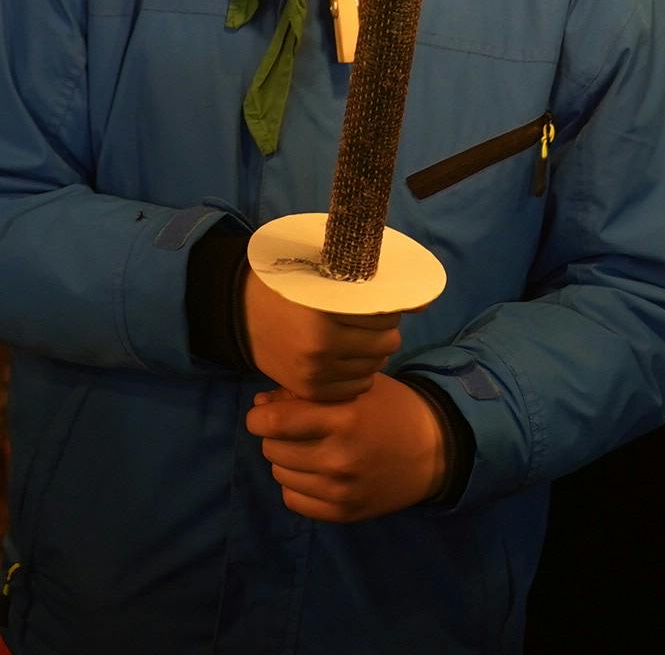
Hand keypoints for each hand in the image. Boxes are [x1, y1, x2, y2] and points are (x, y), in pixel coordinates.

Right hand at [242, 273, 400, 402]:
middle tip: (364, 322)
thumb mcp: (321, 275)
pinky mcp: (311, 390)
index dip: (385, 307)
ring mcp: (316, 372)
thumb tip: (425, 303)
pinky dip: (357, 372)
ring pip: (375, 366)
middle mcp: (321, 345)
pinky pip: (358, 386)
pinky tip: (343, 358)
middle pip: (386, 343)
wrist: (239, 313)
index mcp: (324, 310)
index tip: (372, 302)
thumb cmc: (284, 286)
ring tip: (351, 338)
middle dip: (382, 331)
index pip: (383, 313)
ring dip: (371, 352)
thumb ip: (368, 288)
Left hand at [246, 378, 446, 522]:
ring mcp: (342, 490)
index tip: (264, 412)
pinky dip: (296, 485)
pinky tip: (313, 472)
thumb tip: (260, 404)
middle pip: (272, 448)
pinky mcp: (345, 513)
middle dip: (274, 435)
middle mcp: (339, 457)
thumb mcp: (353, 387)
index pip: (274, 422)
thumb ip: (305, 392)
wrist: (433, 451)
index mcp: (343, 418)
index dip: (259, 416)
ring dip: (285, 460)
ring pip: (280, 474)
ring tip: (307, 449)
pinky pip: (293, 500)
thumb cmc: (388, 408)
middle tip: (293, 429)